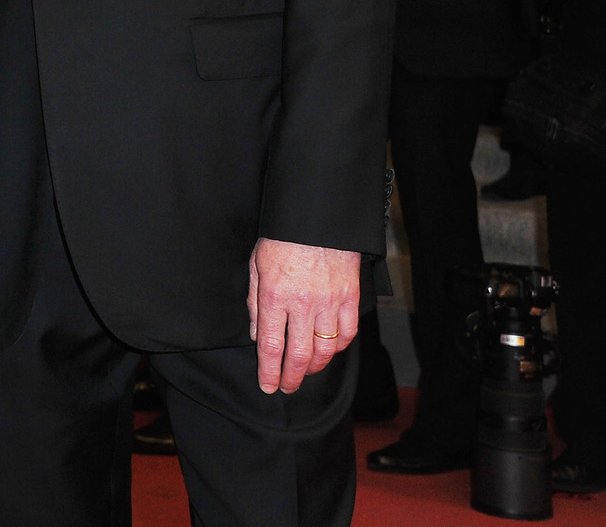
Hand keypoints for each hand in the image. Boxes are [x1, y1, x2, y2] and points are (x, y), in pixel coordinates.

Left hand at [248, 237, 360, 393]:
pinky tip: (329, 351)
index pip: (271, 346)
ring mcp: (329, 302)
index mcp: (275, 296)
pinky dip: (338, 347)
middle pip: (299, 354)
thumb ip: (255, 303)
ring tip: (305, 372)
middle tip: (286, 387)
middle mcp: (302, 304)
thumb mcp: (256, 266)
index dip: (269, 372)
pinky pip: (347, 332)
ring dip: (315, 367)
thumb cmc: (283, 239)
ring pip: (325, 349)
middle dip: (291, 377)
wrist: (317, 218)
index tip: (267, 386)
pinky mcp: (350, 297)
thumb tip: (257, 335)